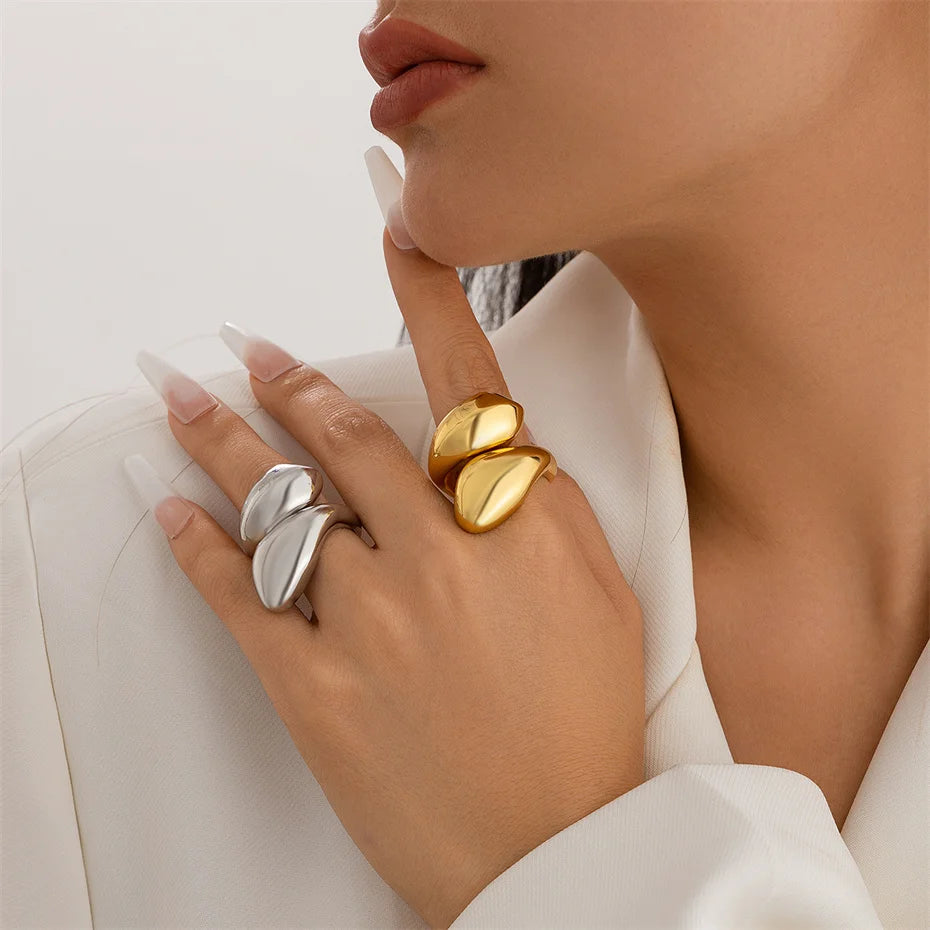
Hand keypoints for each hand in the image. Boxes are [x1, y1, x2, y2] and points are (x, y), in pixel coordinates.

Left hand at [142, 227, 645, 927]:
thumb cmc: (584, 725)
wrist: (551, 846)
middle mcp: (436, 555)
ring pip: (278, 501)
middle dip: (290, 382)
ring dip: (223, 442)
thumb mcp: (606, 595)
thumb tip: (508, 448)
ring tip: (185, 402)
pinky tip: (173, 511)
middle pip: (344, 435)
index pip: (466, 382)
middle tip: (252, 352)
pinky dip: (196, 546)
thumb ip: (554, 508)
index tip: (399, 240)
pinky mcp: (314, 686)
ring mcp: (368, 618)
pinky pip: (238, 597)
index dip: (430, 297)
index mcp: (515, 525)